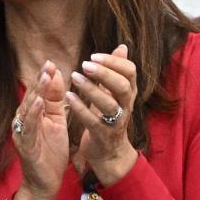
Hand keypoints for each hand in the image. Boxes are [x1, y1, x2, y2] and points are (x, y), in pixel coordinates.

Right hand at [12, 61, 69, 199]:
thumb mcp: (57, 123)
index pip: (39, 93)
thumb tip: (56, 78)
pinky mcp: (24, 145)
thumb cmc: (50, 154)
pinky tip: (38, 103)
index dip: (44, 78)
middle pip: (32, 97)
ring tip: (44, 78)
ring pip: (27, 109)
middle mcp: (24, 121)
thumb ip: (55, 102)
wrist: (46, 183)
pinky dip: (32, 114)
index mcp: (34, 116)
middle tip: (48, 64)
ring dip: (36, 93)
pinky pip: (27, 127)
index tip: (52, 63)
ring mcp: (22, 133)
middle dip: (40, 81)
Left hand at [66, 44, 138, 186]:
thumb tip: (122, 46)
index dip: (114, 62)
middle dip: (105, 74)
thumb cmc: (109, 117)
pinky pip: (93, 121)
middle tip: (86, 64)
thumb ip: (116, 71)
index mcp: (129, 93)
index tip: (94, 55)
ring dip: (91, 90)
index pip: (130, 72)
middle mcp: (126, 106)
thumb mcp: (114, 93)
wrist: (109, 152)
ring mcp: (116, 122)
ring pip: (109, 104)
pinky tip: (68, 97)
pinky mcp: (103, 135)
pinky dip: (81, 108)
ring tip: (75, 77)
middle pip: (123, 86)